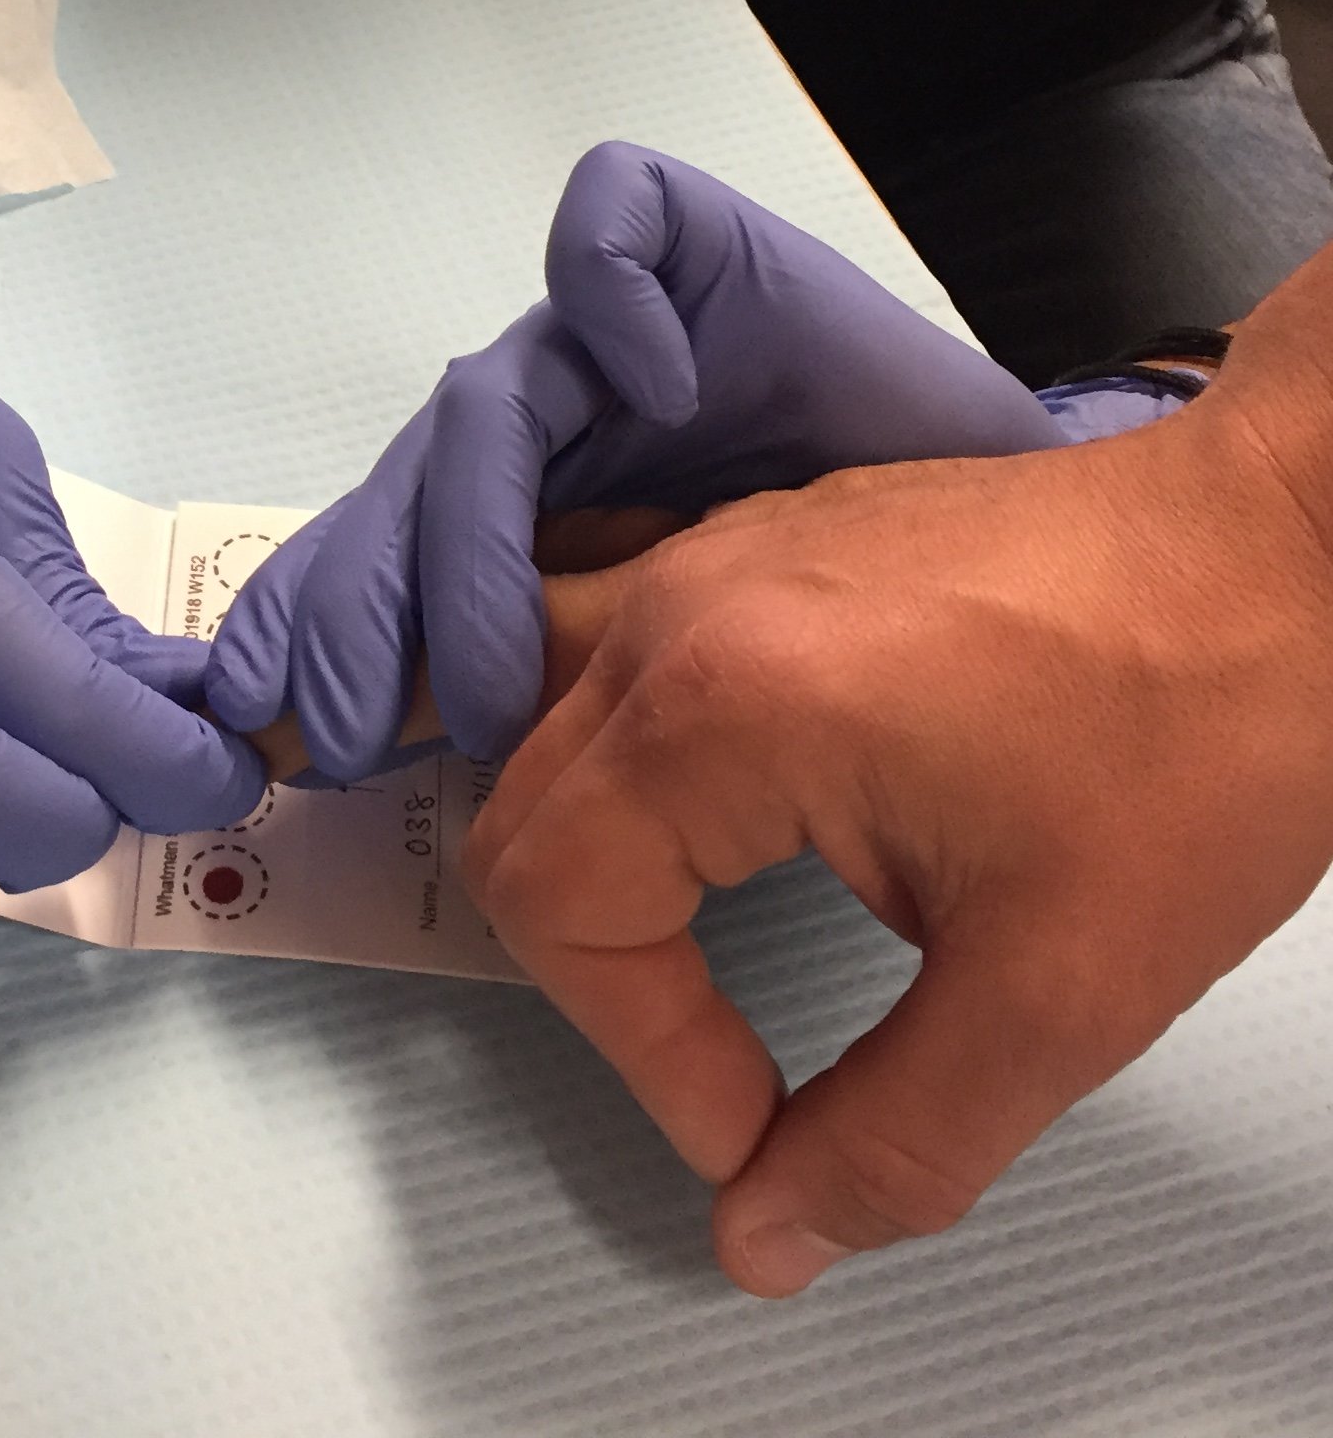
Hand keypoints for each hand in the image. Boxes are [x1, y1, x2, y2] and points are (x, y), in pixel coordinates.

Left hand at [206, 143, 1062, 779]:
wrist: (1096, 542)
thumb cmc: (919, 658)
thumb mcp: (741, 761)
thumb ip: (633, 809)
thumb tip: (527, 900)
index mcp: (551, 566)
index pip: (388, 607)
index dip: (319, 672)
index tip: (287, 775)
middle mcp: (562, 453)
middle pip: (407, 512)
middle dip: (353, 619)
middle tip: (328, 734)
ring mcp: (620, 355)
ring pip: (484, 410)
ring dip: (461, 530)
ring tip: (484, 668)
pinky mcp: (707, 257)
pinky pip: (623, 232)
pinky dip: (620, 290)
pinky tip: (662, 380)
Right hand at [462, 260, 1332, 1296]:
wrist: (1287, 543)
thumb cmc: (1195, 717)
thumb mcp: (1059, 990)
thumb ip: (892, 1142)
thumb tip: (767, 1234)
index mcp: (719, 705)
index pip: (558, 909)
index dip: (647, 1054)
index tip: (758, 1122)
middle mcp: (680, 608)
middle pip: (519, 814)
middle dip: (601, 971)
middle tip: (717, 1057)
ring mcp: (713, 556)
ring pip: (543, 715)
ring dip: (584, 846)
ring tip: (669, 940)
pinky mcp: (759, 541)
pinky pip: (616, 649)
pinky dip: (629, 761)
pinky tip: (722, 811)